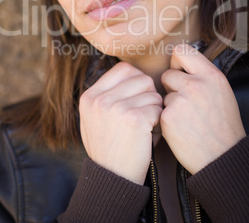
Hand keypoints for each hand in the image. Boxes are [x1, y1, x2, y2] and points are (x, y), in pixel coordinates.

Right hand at [79, 62, 162, 184]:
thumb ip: (106, 95)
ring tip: (147, 125)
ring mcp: (116, 108)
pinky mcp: (134, 119)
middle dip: (149, 95)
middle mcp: (100, 99)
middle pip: (142, 78)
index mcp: (89, 96)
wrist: (113, 179)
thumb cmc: (108, 147)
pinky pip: (158, 108)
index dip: (137, 80)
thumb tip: (131, 73)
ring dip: (155, 108)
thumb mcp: (94, 119)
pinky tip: (150, 134)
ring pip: (153, 93)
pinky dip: (159, 121)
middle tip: (145, 112)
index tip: (139, 95)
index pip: (123, 68)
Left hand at [160, 44, 245, 174]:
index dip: (177, 62)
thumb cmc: (222, 124)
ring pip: (163, 93)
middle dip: (172, 87)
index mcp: (211, 75)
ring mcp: (181, 101)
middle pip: (168, 74)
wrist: (222, 157)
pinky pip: (160, 109)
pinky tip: (180, 128)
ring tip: (187, 118)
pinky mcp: (168, 117)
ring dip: (170, 104)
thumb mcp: (220, 91)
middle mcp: (196, 85)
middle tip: (185, 102)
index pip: (182, 50)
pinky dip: (166, 118)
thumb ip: (202, 75)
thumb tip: (181, 63)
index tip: (180, 72)